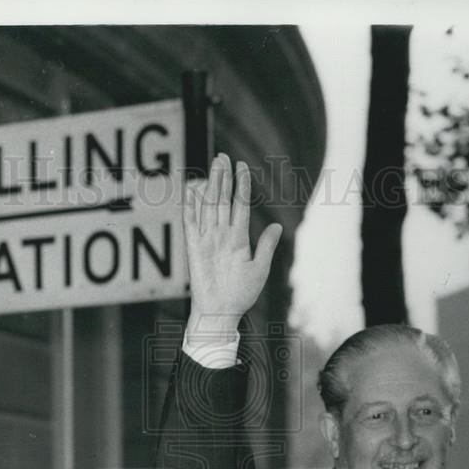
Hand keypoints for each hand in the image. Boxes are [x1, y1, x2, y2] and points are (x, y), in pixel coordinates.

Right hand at [184, 153, 281, 341]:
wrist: (222, 312)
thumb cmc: (241, 295)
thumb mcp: (260, 269)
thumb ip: (266, 246)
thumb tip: (277, 227)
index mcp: (238, 238)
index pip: (239, 204)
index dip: (241, 185)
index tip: (242, 166)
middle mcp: (222, 234)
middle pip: (222, 199)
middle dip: (223, 177)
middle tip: (223, 156)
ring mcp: (207, 240)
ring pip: (209, 206)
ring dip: (211, 184)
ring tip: (214, 164)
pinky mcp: (194, 248)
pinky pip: (191, 223)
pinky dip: (191, 206)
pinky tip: (192, 189)